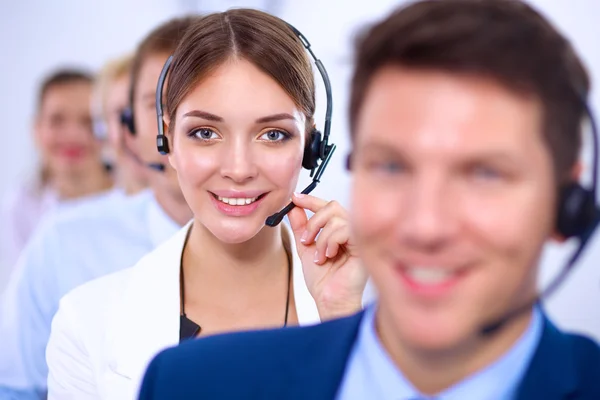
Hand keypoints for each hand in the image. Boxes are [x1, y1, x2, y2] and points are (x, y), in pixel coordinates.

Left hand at [288, 193, 367, 320]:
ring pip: (336, 218)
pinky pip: (345, 229)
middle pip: (332, 206)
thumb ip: (301, 228)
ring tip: (319, 257)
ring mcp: (358, 237)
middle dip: (314, 222)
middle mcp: (350, 230)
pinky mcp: (363, 245)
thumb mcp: (305, 248)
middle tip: (305, 240)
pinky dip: (330, 242)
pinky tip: (329, 256)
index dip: (310, 199)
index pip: (327, 206)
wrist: (329, 299)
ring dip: (321, 238)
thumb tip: (294, 208)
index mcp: (338, 230)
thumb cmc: (323, 280)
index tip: (295, 198)